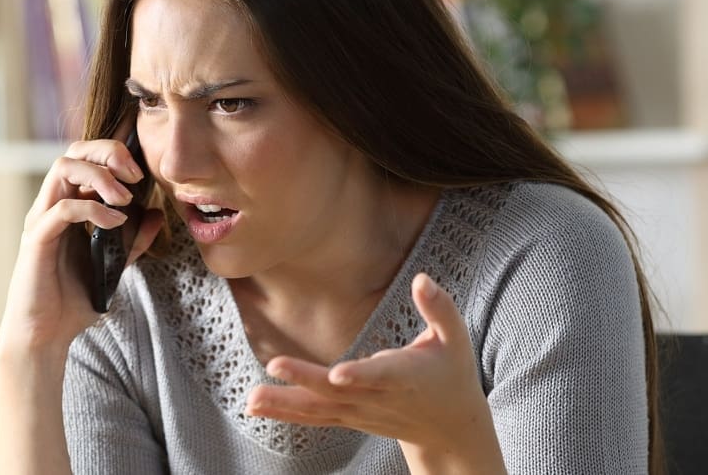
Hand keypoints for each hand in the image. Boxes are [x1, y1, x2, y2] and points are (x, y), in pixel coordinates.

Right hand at [0, 137, 163, 361]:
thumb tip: (157, 214)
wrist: (48, 334)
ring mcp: (42, 219)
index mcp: (68, 206)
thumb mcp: (115, 264)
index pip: (85, 158)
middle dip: (107, 152)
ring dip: (100, 175)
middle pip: (73, 151)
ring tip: (125, 199)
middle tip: (135, 175)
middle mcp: (51, 206)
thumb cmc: (74, 299)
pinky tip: (115, 222)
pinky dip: (93, 209)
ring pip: (63, 168)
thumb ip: (134, 240)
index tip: (141, 172)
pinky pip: (64, 208)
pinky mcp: (37, 239)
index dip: (113, 153)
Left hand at [245, 273, 504, 473]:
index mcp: (406, 377)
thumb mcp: (456, 340)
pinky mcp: (347, 417)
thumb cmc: (452, 375)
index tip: (338, 374)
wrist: (449, 430)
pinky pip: (312, 416)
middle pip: (338, 392)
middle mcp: (378, 398)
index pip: (381, 376)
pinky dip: (284, 413)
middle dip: (306, 380)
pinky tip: (254, 406)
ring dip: (284, 404)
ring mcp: (360, 412)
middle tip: (275, 367)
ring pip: (319, 409)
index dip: (360, 375)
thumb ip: (440, 309)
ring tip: (252, 398)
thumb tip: (421, 278)